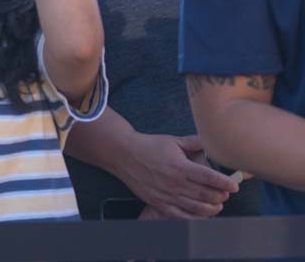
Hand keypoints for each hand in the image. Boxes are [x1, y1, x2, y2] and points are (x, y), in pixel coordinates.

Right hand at [118, 133, 238, 218]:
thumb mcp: (173, 140)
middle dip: (221, 196)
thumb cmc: (149, 146)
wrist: (123, 154)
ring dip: (212, 208)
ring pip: (197, 207)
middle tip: (226, 194)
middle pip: (206, 195)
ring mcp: (166, 195)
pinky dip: (195, 217)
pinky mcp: (159, 204)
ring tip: (217, 204)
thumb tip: (212, 141)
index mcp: (180, 166)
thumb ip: (194, 143)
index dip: (225, 183)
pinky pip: (182, 216)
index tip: (234, 185)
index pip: (209, 178)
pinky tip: (202, 213)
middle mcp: (174, 183)